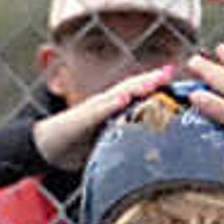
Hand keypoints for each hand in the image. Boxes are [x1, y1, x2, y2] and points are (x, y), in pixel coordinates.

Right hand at [31, 66, 180, 171]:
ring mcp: (92, 110)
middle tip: (169, 71)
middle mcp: (105, 105)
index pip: (138, 94)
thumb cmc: (81, 145)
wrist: (46, 147)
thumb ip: (130, 140)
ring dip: (136, 86)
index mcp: (114, 110)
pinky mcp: (79, 120)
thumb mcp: (111, 142)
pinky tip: (123, 99)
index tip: (177, 78)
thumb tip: (158, 152)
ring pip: (116, 95)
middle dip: (150, 79)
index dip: (157, 86)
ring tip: (154, 80)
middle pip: (131, 88)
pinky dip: (110, 104)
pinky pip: (96, 111)